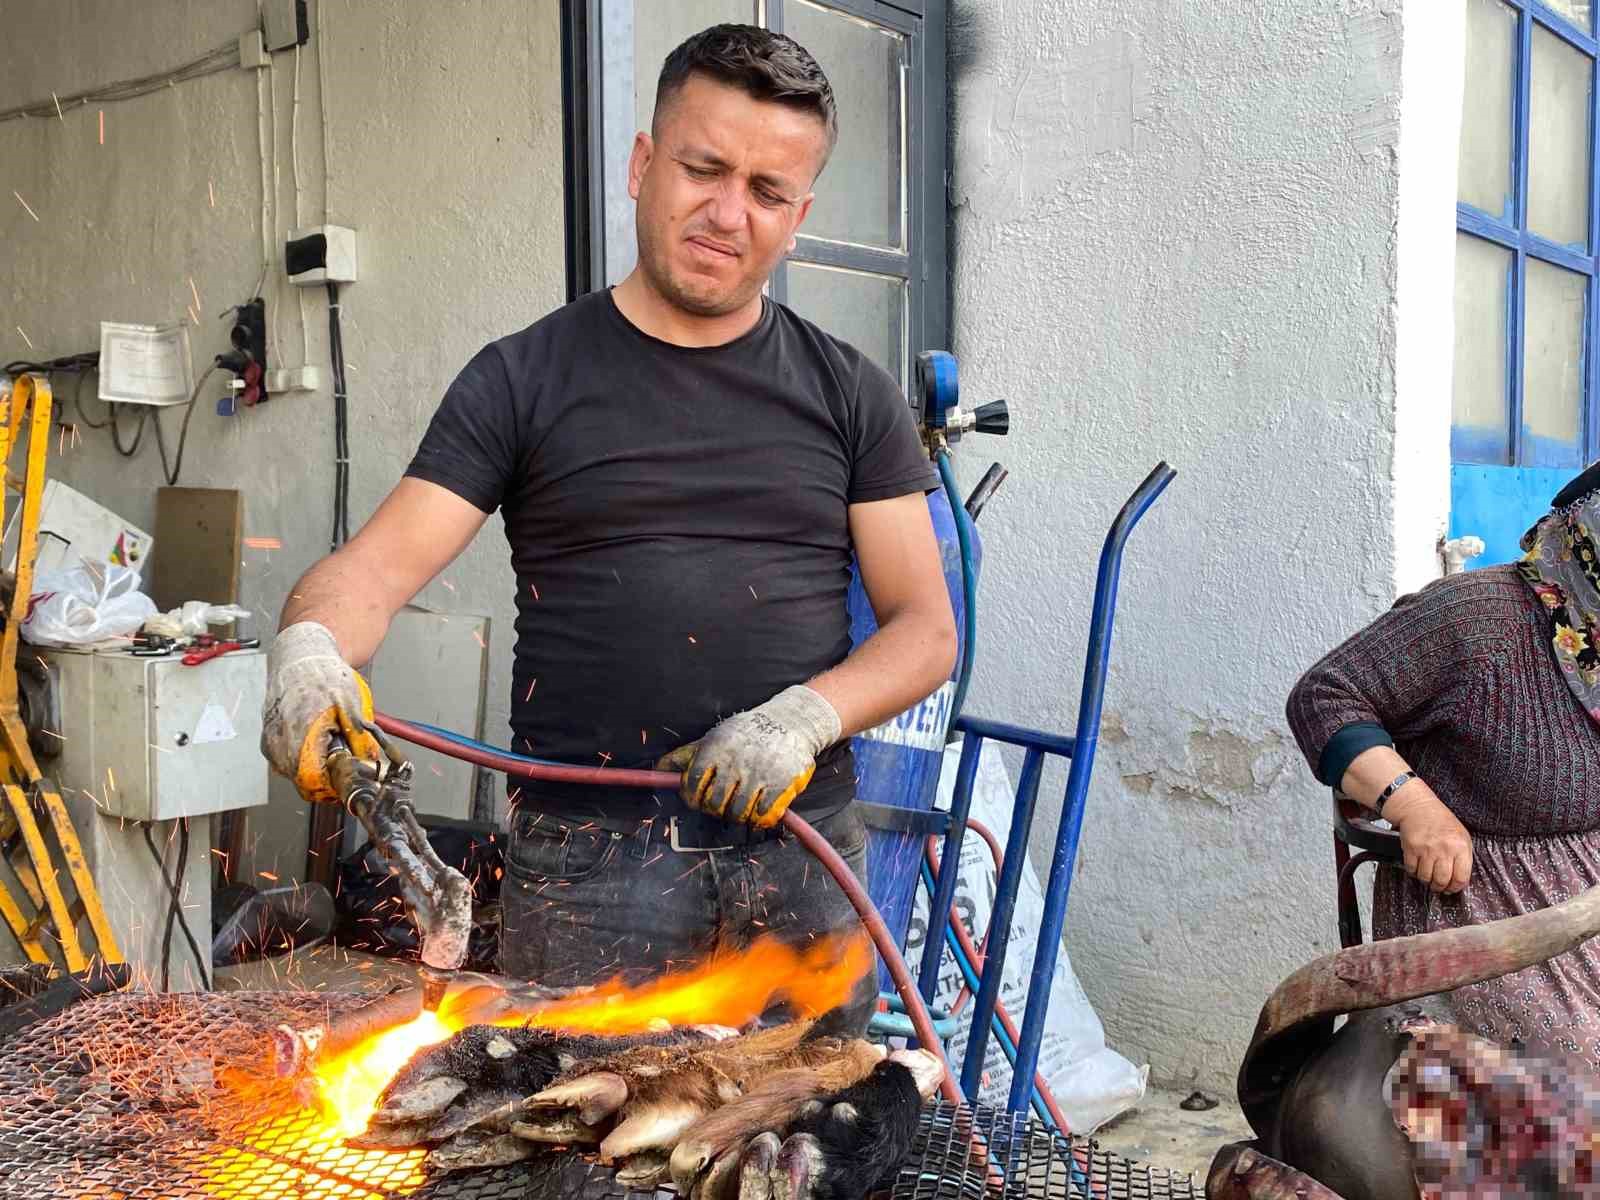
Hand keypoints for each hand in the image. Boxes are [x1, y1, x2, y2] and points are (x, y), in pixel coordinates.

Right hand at [260, 621, 380, 802]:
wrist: (299, 657)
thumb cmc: (322, 675)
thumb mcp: (351, 706)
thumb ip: (359, 739)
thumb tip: (369, 763)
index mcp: (298, 735)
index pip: (313, 782)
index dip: (335, 784)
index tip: (349, 777)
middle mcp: (278, 743)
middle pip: (304, 781)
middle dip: (327, 776)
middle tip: (344, 760)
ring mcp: (271, 742)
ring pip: (295, 773)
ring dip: (315, 767)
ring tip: (330, 744)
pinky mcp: (269, 739)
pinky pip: (286, 761)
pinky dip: (303, 757)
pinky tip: (316, 740)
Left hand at [656, 685, 840, 828]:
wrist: (792, 721)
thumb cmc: (747, 732)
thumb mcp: (715, 737)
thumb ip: (686, 755)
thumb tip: (659, 768)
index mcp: (715, 750)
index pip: (693, 786)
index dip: (692, 798)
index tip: (698, 799)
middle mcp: (735, 763)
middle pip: (714, 804)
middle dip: (715, 808)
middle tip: (722, 802)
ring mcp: (758, 776)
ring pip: (737, 813)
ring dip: (737, 814)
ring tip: (741, 804)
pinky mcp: (781, 786)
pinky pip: (762, 816)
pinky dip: (759, 818)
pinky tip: (759, 807)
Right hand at [1385, 783, 1472, 894]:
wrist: (1418, 808)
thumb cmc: (1441, 822)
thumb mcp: (1461, 836)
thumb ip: (1463, 857)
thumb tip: (1459, 879)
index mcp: (1460, 847)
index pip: (1461, 878)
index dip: (1456, 887)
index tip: (1452, 888)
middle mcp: (1444, 849)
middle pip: (1442, 880)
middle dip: (1440, 887)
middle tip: (1439, 886)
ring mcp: (1426, 849)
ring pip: (1426, 877)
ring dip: (1426, 880)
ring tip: (1428, 875)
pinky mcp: (1411, 849)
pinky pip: (1412, 870)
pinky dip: (1414, 872)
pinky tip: (1417, 867)